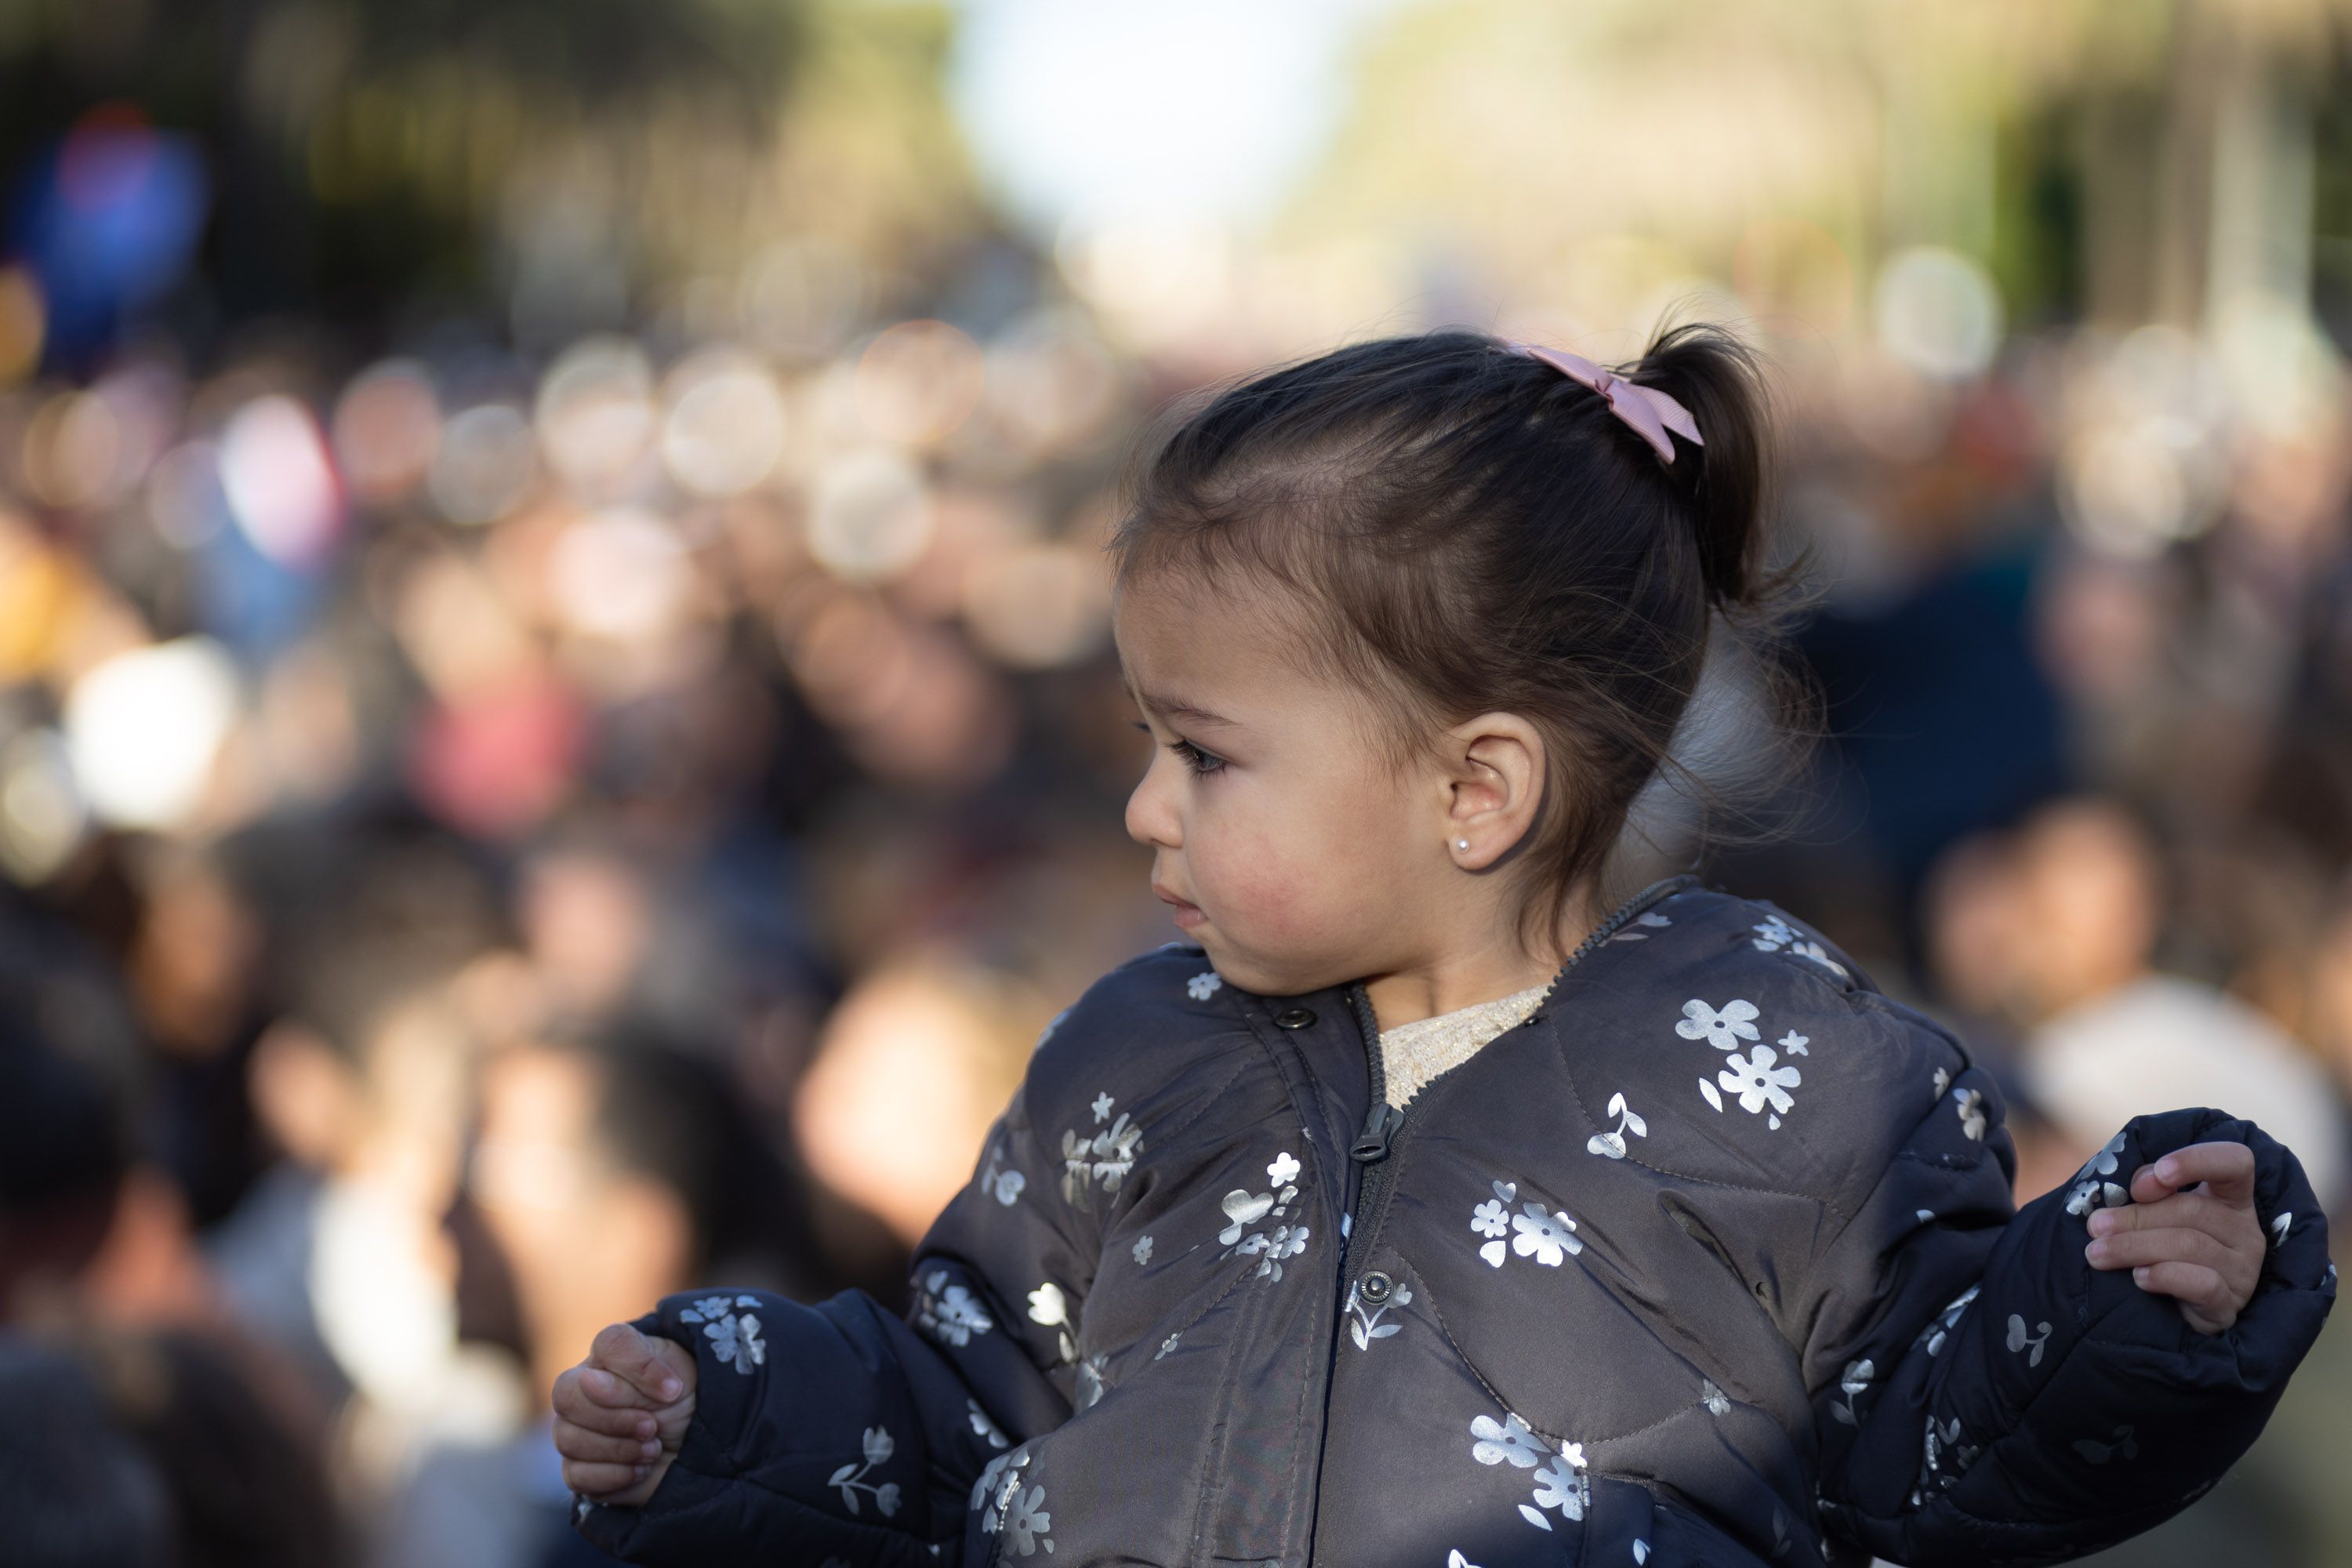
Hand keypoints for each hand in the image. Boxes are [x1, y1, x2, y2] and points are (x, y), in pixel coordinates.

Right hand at [553, 1322, 699, 1504]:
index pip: (609, 1344)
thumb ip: (639, 1369)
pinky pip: (575, 1475)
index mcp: (610, 1356)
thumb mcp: (678, 1377)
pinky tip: (640, 1470)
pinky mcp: (577, 1469)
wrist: (694, 1448)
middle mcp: (582, 1388)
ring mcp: (573, 1429)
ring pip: (567, 1439)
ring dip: (619, 1449)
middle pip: (567, 1396)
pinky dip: (613, 1476)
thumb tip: (589, 1380)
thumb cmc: (684, 1403)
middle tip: (652, 1427)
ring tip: (652, 1449)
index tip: (673, 1391)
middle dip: (616, 1418)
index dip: (640, 1368)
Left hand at [2083, 1140, 2265, 1333]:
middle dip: (2136, 1216)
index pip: (2235, 1162)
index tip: (2157, 1173)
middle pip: (2194, 1210)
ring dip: (2135, 1246)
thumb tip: (2139, 1186)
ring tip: (2098, 1253)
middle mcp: (2244, 1230)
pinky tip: (2139, 1278)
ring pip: (2191, 1245)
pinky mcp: (2230, 1305)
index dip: (2197, 1161)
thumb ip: (2147, 1186)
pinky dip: (2165, 1277)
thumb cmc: (2153, 1244)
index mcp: (2229, 1195)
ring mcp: (2243, 1269)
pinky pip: (2204, 1285)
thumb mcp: (2151, 1209)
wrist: (2163, 1310)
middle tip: (2095, 1226)